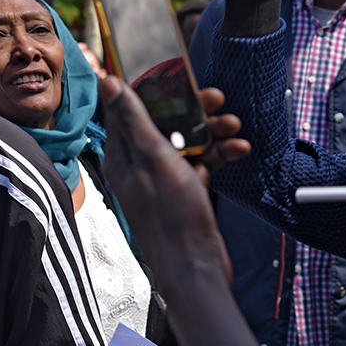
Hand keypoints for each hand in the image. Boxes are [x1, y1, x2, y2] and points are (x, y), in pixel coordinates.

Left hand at [97, 77, 248, 287]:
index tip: (183, 79)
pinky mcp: (184, 191)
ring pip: (188, 141)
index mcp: (123, 155)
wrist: (195, 265)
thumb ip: (134, 119)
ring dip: (213, 131)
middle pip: (166, 122)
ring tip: (234, 127)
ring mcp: (163, 179)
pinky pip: (202, 162)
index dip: (158, 90)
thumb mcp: (154, 158)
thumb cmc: (171, 216)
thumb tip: (107, 81)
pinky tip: (238, 150)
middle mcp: (140, 165)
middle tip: (217, 99)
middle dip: (194, 109)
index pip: (132, 108)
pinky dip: (219, 154)